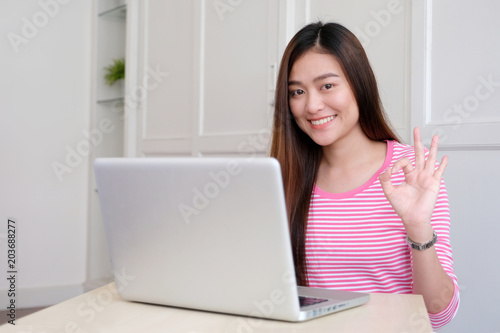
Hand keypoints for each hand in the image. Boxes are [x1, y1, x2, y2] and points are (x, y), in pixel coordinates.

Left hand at [379, 127, 447, 241]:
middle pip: (419, 154)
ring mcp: (427, 178)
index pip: (404, 162)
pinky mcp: (434, 184)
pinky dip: (442, 165)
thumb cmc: (402, 207)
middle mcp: (418, 174)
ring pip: (430, 159)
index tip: (391, 172)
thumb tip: (386, 169)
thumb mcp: (389, 192)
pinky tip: (445, 157)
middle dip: (417, 141)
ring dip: (433, 148)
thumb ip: (385, 180)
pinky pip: (439, 172)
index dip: (396, 164)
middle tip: (416, 129)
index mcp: (408, 175)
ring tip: (435, 136)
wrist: (412, 218)